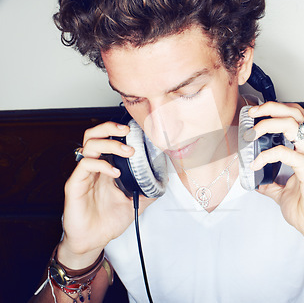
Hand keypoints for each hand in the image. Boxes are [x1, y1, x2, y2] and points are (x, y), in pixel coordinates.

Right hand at [58, 121, 155, 268]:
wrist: (94, 240)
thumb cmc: (109, 220)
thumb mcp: (136, 202)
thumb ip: (148, 189)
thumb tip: (164, 179)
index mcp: (106, 167)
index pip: (106, 138)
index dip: (118, 130)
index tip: (136, 131)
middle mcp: (93, 167)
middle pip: (93, 135)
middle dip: (110, 128)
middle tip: (127, 132)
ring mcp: (83, 175)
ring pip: (89, 145)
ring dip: (110, 144)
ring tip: (127, 152)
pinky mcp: (75, 185)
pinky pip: (85, 165)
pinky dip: (102, 164)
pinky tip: (115, 172)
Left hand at [248, 102, 303, 267]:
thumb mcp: (281, 192)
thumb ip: (270, 182)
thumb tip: (255, 180)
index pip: (296, 116)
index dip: (276, 109)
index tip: (256, 113)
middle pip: (295, 113)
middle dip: (271, 108)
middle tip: (252, 114)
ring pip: (292, 124)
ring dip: (269, 124)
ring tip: (252, 133)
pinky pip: (285, 152)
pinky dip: (267, 155)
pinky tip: (256, 164)